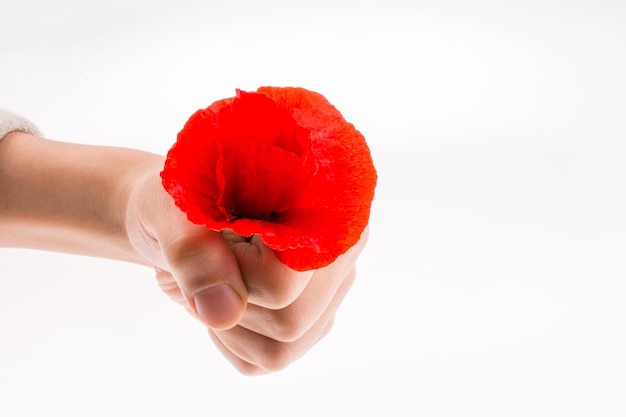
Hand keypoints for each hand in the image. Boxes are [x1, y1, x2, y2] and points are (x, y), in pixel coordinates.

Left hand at [125, 168, 366, 373]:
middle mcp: (341, 248)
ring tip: (216, 279)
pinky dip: (233, 340)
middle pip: (290, 321)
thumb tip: (223, 313)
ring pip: (282, 349)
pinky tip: (227, 297)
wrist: (180, 212)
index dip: (232, 272)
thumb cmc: (180, 197)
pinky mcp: (314, 319)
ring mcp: (331, 288)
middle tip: (208, 263)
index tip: (213, 237)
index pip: (283, 279)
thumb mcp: (168, 208)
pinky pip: (270, 359)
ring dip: (229, 324)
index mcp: (321, 206)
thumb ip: (193, 251)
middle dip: (230, 302)